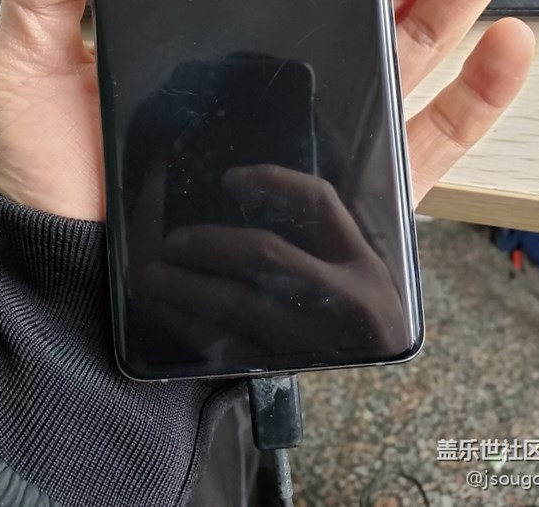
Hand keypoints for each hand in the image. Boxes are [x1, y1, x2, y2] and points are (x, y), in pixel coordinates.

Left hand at [0, 0, 534, 218]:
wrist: (88, 280)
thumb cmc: (63, 184)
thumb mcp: (33, 70)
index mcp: (228, 33)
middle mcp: (289, 70)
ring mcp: (331, 123)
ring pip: (416, 39)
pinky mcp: (357, 185)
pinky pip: (436, 134)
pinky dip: (482, 90)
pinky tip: (506, 41)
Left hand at [139, 164, 407, 358]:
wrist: (388, 386)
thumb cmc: (368, 307)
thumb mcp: (369, 261)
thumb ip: (339, 216)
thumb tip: (310, 151)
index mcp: (364, 260)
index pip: (318, 202)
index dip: (273, 180)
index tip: (231, 177)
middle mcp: (346, 297)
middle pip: (267, 253)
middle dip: (210, 240)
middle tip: (173, 238)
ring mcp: (314, 339)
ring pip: (238, 303)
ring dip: (185, 285)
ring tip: (151, 272)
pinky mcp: (288, 371)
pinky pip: (226, 345)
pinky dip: (187, 324)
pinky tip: (163, 310)